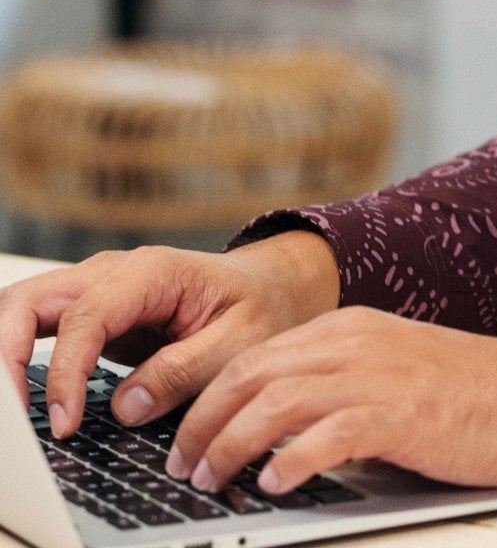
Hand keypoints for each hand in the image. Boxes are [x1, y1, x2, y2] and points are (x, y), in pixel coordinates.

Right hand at [0, 234, 339, 436]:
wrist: (273, 286)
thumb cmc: (262, 305)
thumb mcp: (243, 340)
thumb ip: (185, 369)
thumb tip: (125, 406)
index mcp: (152, 271)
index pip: (86, 317)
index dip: (66, 373)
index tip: (65, 423)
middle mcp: (114, 273)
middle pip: (31, 301)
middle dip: (8, 356)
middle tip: (16, 415)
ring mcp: (97, 290)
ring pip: (23, 310)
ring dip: (7, 356)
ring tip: (14, 410)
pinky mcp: (91, 314)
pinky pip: (38, 329)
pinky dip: (19, 357)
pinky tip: (23, 396)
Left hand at [166, 308, 496, 493]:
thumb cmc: (473, 395)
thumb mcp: (395, 373)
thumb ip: (340, 387)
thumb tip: (275, 431)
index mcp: (354, 328)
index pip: (257, 354)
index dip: (209, 397)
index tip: (185, 438)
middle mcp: (360, 341)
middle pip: (253, 372)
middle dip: (204, 422)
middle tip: (184, 466)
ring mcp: (382, 374)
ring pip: (277, 400)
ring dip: (232, 443)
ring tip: (213, 479)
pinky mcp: (405, 414)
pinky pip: (329, 433)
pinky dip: (291, 458)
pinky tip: (275, 483)